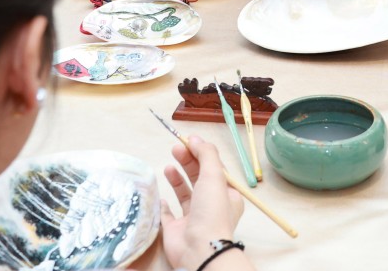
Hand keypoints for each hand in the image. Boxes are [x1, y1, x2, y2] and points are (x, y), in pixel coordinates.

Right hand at [161, 137, 245, 270]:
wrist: (199, 248)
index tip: (189, 141)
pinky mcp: (176, 229)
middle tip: (175, 148)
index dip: (202, 154)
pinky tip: (161, 195)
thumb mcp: (215, 175)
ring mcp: (193, 219)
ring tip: (168, 166)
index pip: (215, 169)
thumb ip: (206, 154)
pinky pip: (169, 215)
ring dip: (177, 178)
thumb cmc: (211, 210)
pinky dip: (165, 205)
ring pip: (184, 194)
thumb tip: (195, 138)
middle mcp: (211, 206)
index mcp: (227, 195)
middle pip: (198, 178)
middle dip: (188, 162)